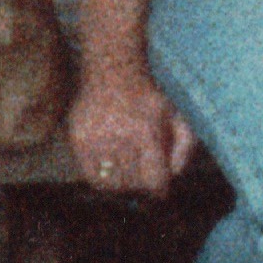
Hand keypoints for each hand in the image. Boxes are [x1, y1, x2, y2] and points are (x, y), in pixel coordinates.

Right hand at [68, 63, 195, 194]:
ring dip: (123, 184)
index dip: (160, 189)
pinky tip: (112, 170)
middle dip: (142, 185)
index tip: (161, 190)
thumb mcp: (178, 115)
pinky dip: (102, 179)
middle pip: (133, 183)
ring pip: (111, 183)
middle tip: (144, 179)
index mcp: (146, 131)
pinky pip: (89, 175)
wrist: (113, 72)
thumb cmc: (150, 98)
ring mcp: (95, 138)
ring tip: (129, 173)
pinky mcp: (77, 139)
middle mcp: (118, 136)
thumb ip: (185, 147)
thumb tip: (175, 176)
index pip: (154, 179)